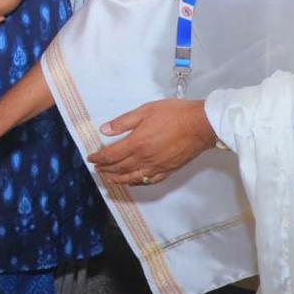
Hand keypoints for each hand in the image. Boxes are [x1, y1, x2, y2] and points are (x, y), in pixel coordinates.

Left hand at [87, 99, 215, 185]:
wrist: (202, 125)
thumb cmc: (174, 114)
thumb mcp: (145, 111)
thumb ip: (123, 122)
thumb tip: (104, 130)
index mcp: (136, 143)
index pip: (111, 155)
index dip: (99, 158)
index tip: (91, 158)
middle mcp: (144, 158)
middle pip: (119, 167)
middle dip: (105, 169)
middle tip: (97, 168)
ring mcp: (157, 167)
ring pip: (132, 178)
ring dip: (118, 179)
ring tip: (109, 178)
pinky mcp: (168, 170)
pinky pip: (149, 181)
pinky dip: (137, 183)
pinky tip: (133, 182)